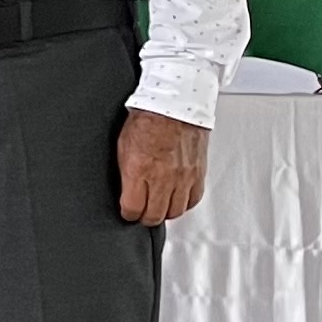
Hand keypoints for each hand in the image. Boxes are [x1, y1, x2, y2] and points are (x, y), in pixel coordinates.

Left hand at [117, 109, 209, 224]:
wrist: (174, 104)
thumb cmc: (147, 120)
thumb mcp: (123, 147)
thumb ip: (126, 173)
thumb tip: (125, 192)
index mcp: (139, 170)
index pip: (133, 209)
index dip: (128, 213)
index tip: (127, 210)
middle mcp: (163, 177)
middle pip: (155, 216)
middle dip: (145, 216)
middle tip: (142, 211)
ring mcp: (183, 177)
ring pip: (175, 211)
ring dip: (165, 211)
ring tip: (159, 204)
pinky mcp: (198, 173)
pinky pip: (193, 200)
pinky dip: (183, 202)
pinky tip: (176, 197)